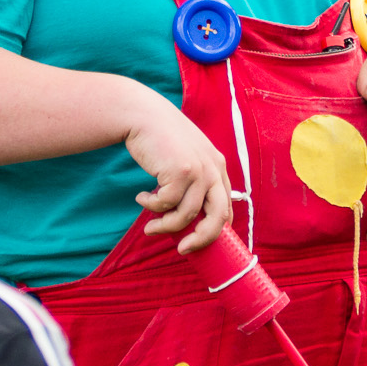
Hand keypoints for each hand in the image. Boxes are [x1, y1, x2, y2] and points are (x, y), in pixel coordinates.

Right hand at [122, 90, 231, 250]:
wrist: (142, 115)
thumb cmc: (161, 141)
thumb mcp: (186, 159)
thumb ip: (193, 182)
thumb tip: (188, 221)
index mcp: (219, 167)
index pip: (226, 207)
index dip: (214, 229)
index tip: (197, 241)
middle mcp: (214, 169)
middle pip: (218, 217)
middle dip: (202, 239)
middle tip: (184, 250)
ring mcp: (199, 170)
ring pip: (187, 215)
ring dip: (165, 225)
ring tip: (150, 226)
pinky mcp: (181, 170)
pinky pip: (166, 203)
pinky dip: (151, 206)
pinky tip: (141, 197)